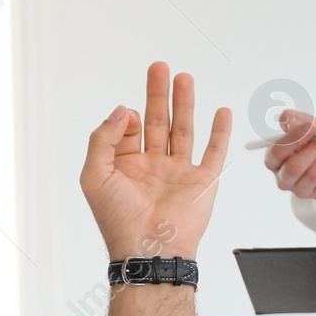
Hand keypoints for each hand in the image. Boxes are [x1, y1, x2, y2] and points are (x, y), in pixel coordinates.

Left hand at [82, 62, 231, 260]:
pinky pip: (214, 151)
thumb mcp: (94, 175)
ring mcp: (178, 173)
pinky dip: (219, 132)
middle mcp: (151, 167)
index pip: (127, 130)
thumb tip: (119, 110)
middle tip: (159, 67)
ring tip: (184, 78)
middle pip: (156, 121)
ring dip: (184, 103)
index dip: (125, 118)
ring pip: (182, 130)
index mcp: (125, 167)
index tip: (127, 117)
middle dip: (157, 94)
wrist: (150, 247)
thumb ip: (102, 139)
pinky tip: (220, 112)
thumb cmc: (119, 220)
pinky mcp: (202, 181)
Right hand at [263, 109, 315, 200]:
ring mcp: (301, 189)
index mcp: (274, 161)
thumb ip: (295, 120)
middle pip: (294, 168)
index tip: (311, 126)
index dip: (293, 139)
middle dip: (313, 148)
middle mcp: (283, 178)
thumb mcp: (306, 126)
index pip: (276, 153)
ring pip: (314, 173)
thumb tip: (288, 116)